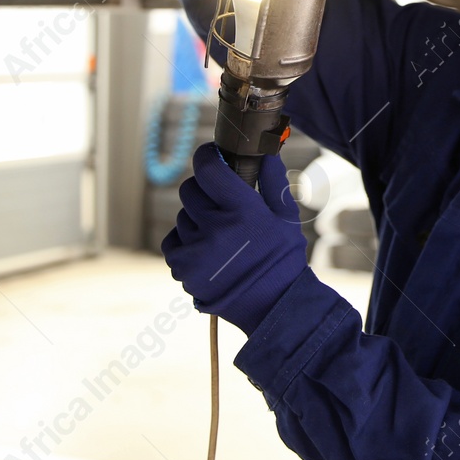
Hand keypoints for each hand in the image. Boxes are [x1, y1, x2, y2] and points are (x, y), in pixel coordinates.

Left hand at [162, 144, 308, 332]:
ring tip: (220, 235)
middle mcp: (215, 228)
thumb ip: (273, 182)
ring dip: (197, 218)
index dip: (207, 156)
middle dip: (204, 190)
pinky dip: (186, 241)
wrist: (271, 305)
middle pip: (190, 189)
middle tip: (220, 201)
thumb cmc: (282, 258)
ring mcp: (195, 249)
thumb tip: (265, 153)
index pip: (208, 168)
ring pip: (183, 216)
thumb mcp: (285, 218)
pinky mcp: (181, 267)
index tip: (211, 156)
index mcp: (242, 210)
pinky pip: (173, 240)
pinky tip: (207, 249)